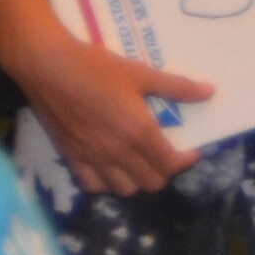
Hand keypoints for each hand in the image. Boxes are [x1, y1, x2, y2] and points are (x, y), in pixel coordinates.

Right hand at [1, 0, 208, 195]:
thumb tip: (209, 92)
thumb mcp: (138, 73)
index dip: (186, 161)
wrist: (45, 64)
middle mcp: (118, 152)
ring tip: (137, 163)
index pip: (171, 164)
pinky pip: (93, 186)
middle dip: (164, 171)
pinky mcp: (72, 156)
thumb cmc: (94, 66)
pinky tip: (108, 167)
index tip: (190, 151)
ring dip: (137, 180)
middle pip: (152, 183)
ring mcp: (93, 158)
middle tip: (163, 154)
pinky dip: (106, 182)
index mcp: (139, 132)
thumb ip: (175, 87)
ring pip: (125, 189)